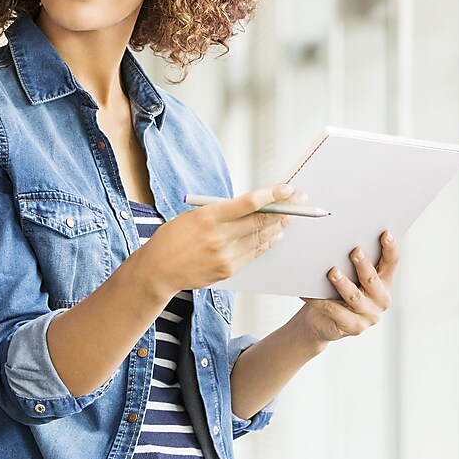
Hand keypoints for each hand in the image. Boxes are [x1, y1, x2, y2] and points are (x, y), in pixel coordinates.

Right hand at [145, 184, 292, 295]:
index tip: (287, 188)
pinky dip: (267, 242)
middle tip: (299, 200)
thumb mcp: (193, 216)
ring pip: (261, 238)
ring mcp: (225, 256)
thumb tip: (252, 206)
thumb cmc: (172, 238)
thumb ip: (221, 211)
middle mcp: (219, 237)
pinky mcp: (229, 270)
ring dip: (280, 225)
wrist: (158, 270)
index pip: (248, 203)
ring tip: (292, 216)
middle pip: (261, 221)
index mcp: (208, 217)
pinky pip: (254, 254)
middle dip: (284, 209)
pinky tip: (275, 235)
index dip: (272, 195)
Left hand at [299, 231, 398, 342]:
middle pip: (372, 279)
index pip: (390, 263)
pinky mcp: (353, 327)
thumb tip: (339, 237)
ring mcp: (368, 316)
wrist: (322, 321)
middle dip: (364, 265)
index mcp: (383, 283)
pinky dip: (319, 300)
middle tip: (355, 251)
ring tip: (332, 272)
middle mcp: (380, 299)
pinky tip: (307, 292)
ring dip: (343, 283)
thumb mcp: (348, 275)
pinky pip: (333, 310)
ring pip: (354, 297)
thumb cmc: (335, 290)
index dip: (390, 248)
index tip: (385, 233)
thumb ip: (351, 262)